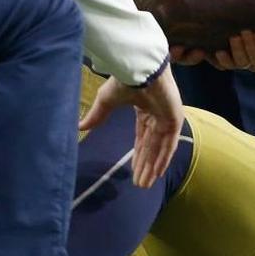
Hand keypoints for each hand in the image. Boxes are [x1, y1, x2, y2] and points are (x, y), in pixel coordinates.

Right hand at [79, 65, 183, 187]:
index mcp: (144, 111)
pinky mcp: (175, 118)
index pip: (143, 139)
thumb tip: (79, 127)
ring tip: (145, 184)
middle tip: (140, 185)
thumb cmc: (124, 81)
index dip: (138, 156)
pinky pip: (169, 144)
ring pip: (160, 148)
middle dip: (145, 166)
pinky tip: (157, 173)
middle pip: (151, 147)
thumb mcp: (106, 102)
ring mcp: (167, 118)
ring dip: (153, 166)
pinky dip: (164, 158)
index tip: (133, 172)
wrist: (139, 70)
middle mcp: (157, 116)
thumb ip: (97, 116)